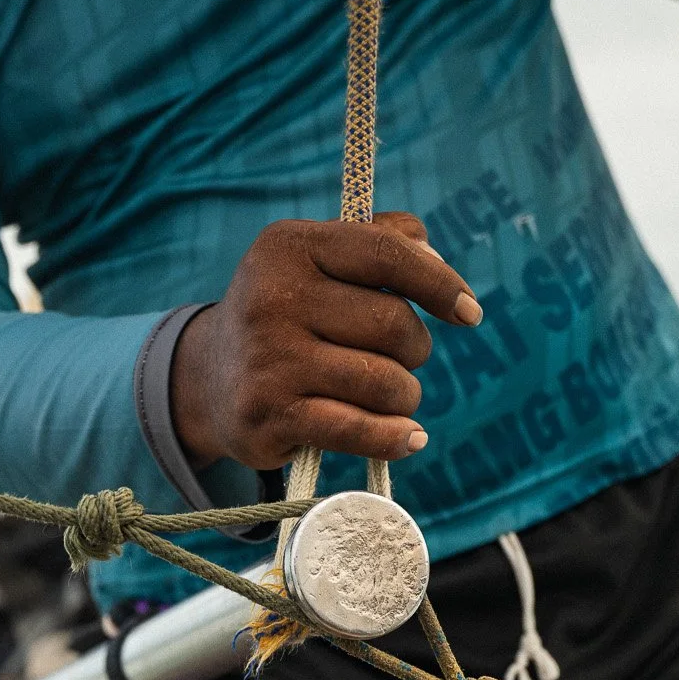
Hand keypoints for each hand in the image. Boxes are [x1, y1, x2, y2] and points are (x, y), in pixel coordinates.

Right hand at [170, 212, 482, 470]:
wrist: (209, 381)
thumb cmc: (289, 314)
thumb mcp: (319, 260)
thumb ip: (382, 240)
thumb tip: (436, 261)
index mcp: (289, 246)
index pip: (386, 255)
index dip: (440, 285)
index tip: (469, 314)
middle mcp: (273, 298)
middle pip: (394, 325)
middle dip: (414, 350)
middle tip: (400, 360)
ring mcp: (269, 359)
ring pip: (385, 384)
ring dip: (404, 397)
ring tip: (388, 398)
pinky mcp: (270, 416)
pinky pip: (359, 430)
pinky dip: (394, 438)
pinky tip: (408, 438)